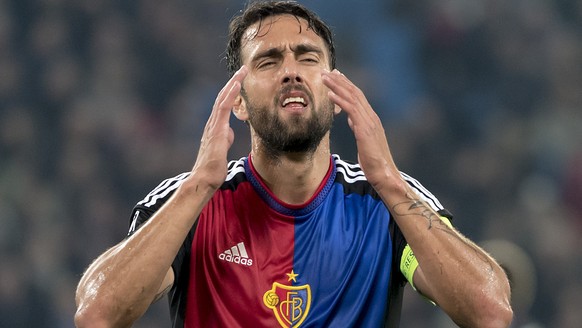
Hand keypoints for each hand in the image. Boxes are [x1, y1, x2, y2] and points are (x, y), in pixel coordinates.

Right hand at [190, 66, 247, 190]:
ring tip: (242, 71)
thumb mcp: (222, 150)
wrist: (204, 179)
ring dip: (232, 84)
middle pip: (222, 98)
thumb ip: (225, 139)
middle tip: (243, 70)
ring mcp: (213, 126)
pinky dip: (229, 95)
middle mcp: (212, 124)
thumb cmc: (213, 168)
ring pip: (222, 99)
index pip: (223, 105)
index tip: (240, 81)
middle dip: (233, 82)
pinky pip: (223, 108)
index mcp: (215, 128)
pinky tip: (236, 85)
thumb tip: (229, 132)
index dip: (231, 92)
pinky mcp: (216, 130)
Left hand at [322, 69, 397, 188]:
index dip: (346, 84)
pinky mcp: (365, 129)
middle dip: (340, 80)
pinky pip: (351, 110)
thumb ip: (358, 128)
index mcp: (371, 119)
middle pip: (355, 92)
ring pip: (352, 98)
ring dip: (337, 86)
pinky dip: (340, 100)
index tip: (336, 75)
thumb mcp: (364, 140)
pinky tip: (329, 94)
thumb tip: (351, 119)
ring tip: (324, 77)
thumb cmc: (373, 161)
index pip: (358, 96)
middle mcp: (371, 117)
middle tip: (327, 71)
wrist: (384, 174)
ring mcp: (369, 122)